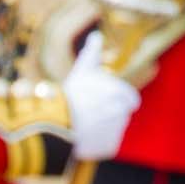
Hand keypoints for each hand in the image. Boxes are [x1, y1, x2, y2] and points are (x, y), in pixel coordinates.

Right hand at [64, 31, 141, 162]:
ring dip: (100, 129)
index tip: (100, 103)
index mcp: (123, 95)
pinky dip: (96, 145)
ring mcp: (117, 132)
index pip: (130, 100)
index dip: (115, 100)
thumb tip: (96, 35)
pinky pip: (105, 146)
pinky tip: (82, 140)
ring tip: (82, 127)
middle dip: (105, 115)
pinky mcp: (109, 148)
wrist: (54, 124)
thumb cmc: (69, 94)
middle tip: (86, 115)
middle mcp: (124, 114)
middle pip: (118, 115)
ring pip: (111, 131)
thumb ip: (92, 53)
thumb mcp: (81, 69)